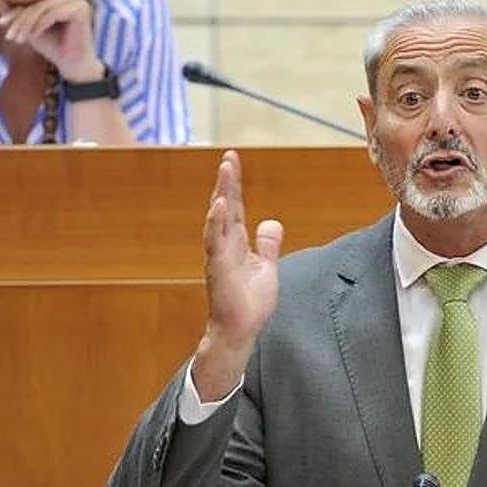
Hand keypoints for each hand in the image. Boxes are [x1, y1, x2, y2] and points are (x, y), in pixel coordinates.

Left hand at [0, 0, 101, 81]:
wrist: (72, 65)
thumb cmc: (53, 45)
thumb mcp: (29, 26)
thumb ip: (16, 11)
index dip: (16, 11)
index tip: (2, 23)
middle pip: (37, 2)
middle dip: (20, 20)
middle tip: (9, 35)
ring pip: (43, 8)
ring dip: (27, 24)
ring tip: (18, 39)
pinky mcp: (81, 9)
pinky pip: (52, 14)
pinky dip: (40, 25)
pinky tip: (33, 37)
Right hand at [191, 151, 283, 399]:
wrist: (241, 329)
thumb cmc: (250, 302)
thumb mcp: (267, 267)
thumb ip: (267, 245)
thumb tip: (272, 223)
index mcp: (236, 242)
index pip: (235, 206)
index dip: (234, 183)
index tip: (232, 159)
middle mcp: (225, 244)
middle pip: (225, 206)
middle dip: (227, 181)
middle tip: (228, 157)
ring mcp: (219, 255)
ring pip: (218, 218)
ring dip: (221, 193)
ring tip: (225, 171)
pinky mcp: (218, 268)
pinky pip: (215, 242)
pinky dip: (215, 223)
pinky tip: (218, 205)